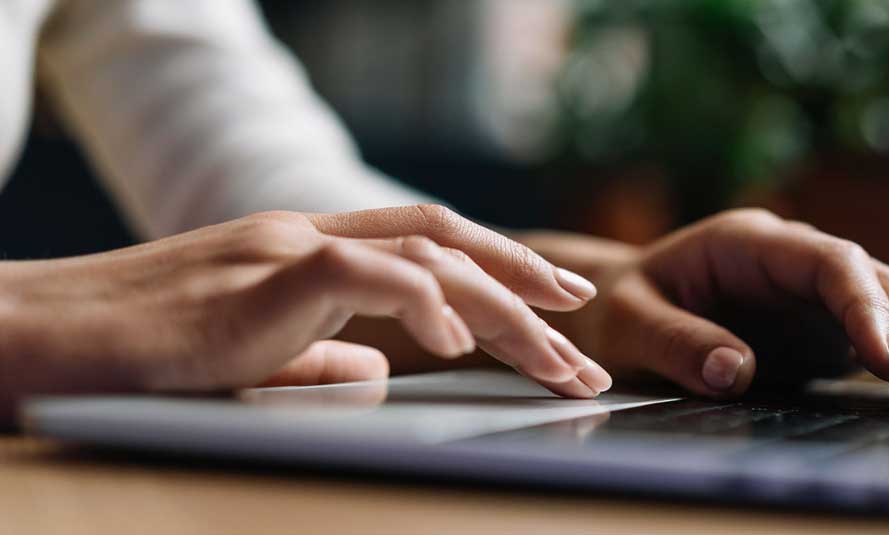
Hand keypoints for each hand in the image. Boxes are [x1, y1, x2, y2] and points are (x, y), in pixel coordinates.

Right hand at [0, 206, 612, 420]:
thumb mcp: (249, 357)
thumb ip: (317, 357)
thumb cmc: (138, 355)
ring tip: (559, 359)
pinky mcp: (262, 274)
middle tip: (586, 334)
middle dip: (528, 288)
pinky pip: (366, 275)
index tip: (557, 303)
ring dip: (504, 310)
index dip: (501, 269)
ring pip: (428, 257)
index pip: (428, 244)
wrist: (40, 339)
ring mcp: (287, 247)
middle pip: (448, 245)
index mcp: (311, 251)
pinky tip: (461, 346)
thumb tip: (378, 372)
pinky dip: (424, 304)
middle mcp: (310, 234)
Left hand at [531, 209, 888, 415]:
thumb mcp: (629, 324)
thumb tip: (733, 373)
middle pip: (878, 285)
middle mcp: (796, 259)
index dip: (866, 308)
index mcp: (751, 243)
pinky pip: (888, 337)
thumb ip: (676, 342)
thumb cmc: (618, 310)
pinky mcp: (825, 325)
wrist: (618, 306)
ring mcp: (816, 291)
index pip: (830, 264)